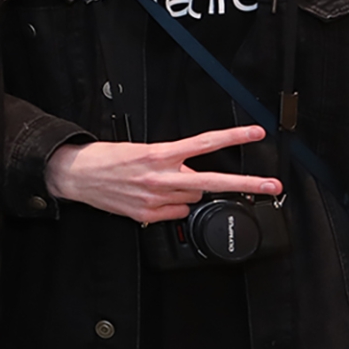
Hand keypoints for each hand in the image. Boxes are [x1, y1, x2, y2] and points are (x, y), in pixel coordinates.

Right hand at [46, 125, 280, 224]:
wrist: (76, 175)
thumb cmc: (105, 159)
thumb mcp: (140, 149)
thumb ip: (170, 160)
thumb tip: (190, 173)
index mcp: (159, 154)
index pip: (204, 144)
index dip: (233, 138)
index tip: (255, 133)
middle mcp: (161, 177)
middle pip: (213, 182)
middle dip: (247, 184)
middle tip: (271, 184)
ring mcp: (156, 198)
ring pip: (192, 198)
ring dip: (186, 191)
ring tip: (161, 184)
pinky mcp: (149, 215)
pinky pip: (176, 213)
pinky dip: (171, 206)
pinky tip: (153, 198)